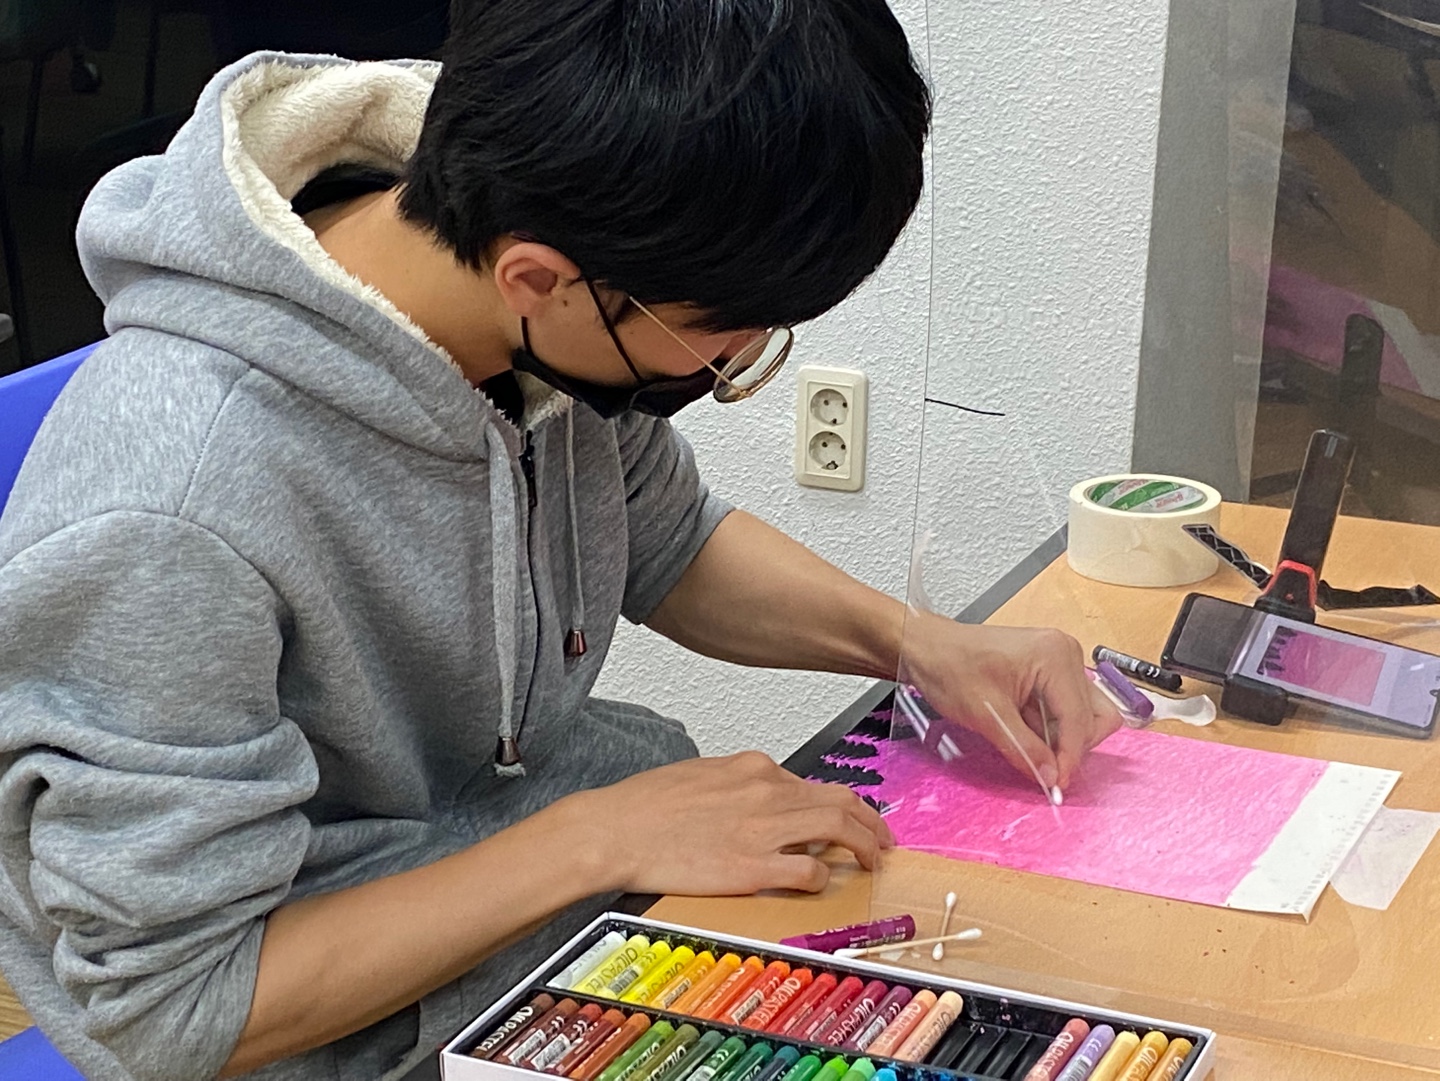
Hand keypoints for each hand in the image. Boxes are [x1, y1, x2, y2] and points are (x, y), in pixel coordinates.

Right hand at [567, 752, 893, 895]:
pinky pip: (808, 870)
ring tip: (874, 861)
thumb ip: (739, 785)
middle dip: (872, 822)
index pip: (814, 784)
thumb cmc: (645, 807)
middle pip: (841, 800)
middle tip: (884, 840)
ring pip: (838, 828)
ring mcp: (762, 828)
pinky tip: (823, 882)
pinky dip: (824, 876)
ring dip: (865, 845)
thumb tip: (763, 798)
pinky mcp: (752, 866)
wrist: (614, 829)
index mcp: (753, 768)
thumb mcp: (701, 776)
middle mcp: (766, 791)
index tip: (851, 819)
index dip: (841, 804)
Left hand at [900, 613, 1121, 789]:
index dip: (1070, 757)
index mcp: (1055, 657)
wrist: (926, 648)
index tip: (1057, 785)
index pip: (1080, 719)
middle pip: (1093, 717)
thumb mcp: (987, 715)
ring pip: (1083, 715)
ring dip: (1060, 738)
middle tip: (1044, 768)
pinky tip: (1022, 731)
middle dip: (1070, 746)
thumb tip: (1051, 777)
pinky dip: (1049, 728)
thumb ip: (1023, 748)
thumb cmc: (950, 667)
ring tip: (1026, 743)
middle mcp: (1066, 655)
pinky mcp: (1049, 673)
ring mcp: (1059, 663)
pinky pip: (1063, 709)